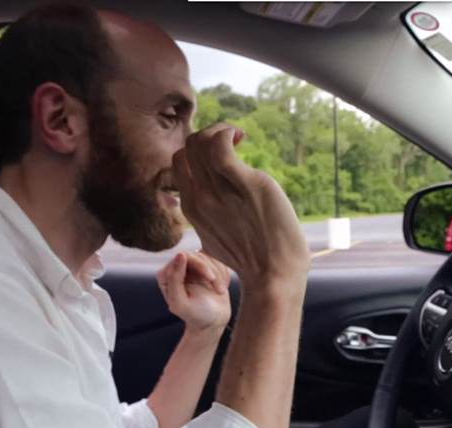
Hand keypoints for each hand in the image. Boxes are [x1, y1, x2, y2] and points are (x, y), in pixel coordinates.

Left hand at [157, 251, 230, 335]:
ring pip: (209, 257)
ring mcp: (193, 267)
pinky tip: (220, 287)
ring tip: (220, 291)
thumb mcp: (181, 302)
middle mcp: (178, 269)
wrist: (213, 322)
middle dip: (210, 269)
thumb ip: (175, 279)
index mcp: (166, 276)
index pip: (183, 256)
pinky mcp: (206, 268)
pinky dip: (222, 273)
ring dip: (218, 274)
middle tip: (217, 286)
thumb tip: (180, 254)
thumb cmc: (195, 315)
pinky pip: (217, 261)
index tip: (210, 278)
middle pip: (197, 254)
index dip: (199, 264)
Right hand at [172, 123, 309, 291]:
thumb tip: (213, 204)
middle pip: (187, 148)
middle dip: (207, 136)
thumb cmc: (254, 258)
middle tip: (232, 144)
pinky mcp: (244, 184)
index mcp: (192, 209)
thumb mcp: (216, 237)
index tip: (220, 155)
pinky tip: (241, 138)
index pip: (178, 163)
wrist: (273, 274)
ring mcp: (219, 191)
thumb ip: (209, 216)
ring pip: (200, 142)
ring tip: (238, 139)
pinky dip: (227, 132)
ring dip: (219, 131)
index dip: (195, 151)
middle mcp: (199, 198)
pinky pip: (220, 145)